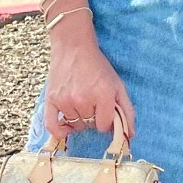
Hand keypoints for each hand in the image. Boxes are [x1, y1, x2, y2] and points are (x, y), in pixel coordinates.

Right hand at [45, 23, 133, 142]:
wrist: (74, 47)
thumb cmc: (98, 66)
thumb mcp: (117, 85)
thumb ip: (127, 110)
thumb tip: (130, 135)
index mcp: (103, 95)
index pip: (104, 126)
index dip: (106, 121)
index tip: (104, 111)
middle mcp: (84, 99)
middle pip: (90, 126)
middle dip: (94, 118)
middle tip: (92, 103)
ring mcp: (66, 100)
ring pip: (75, 125)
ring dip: (79, 119)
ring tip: (81, 103)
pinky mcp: (51, 99)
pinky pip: (52, 125)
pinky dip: (59, 131)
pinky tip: (66, 130)